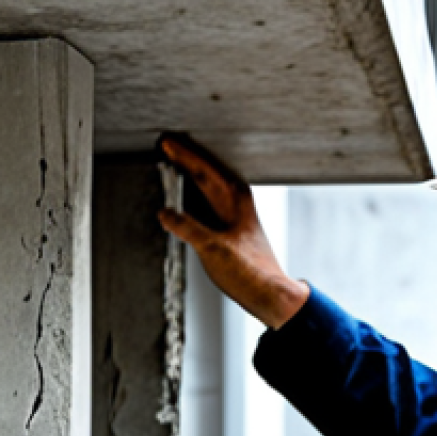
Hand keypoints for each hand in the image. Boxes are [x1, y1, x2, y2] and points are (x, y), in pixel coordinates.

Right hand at [158, 135, 308, 328]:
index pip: (203, 168)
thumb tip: (166, 214)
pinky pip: (210, 202)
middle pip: (207, 172)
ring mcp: (235, 216)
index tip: (167, 142)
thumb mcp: (213, 249)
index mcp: (235, 200)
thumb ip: (188, 228)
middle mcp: (237, 203)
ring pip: (210, 185)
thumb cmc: (251, 273)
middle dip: (187, 158)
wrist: (270, 293)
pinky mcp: (232, 230)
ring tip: (176, 164)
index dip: (183, 155)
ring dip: (193, 174)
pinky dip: (196, 195)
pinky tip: (189, 199)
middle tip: (168, 145)